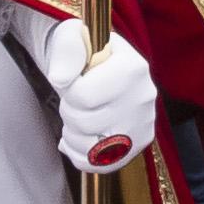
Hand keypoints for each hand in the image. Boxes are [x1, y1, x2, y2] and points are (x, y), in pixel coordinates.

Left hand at [36, 17, 154, 174]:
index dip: (67, 92)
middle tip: (75, 99)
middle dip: (69, 112)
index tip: (72, 80)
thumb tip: (60, 79)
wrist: (102, 63)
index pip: (84, 96)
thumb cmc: (85, 51)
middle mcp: (144, 97)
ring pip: (92, 148)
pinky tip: (80, 136)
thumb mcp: (73, 38)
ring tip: (78, 115)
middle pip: (87, 124)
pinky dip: (81, 154)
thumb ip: (67, 51)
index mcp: (132, 67)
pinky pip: (100, 165)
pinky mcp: (138, 144)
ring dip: (73, 134)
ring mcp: (143, 124)